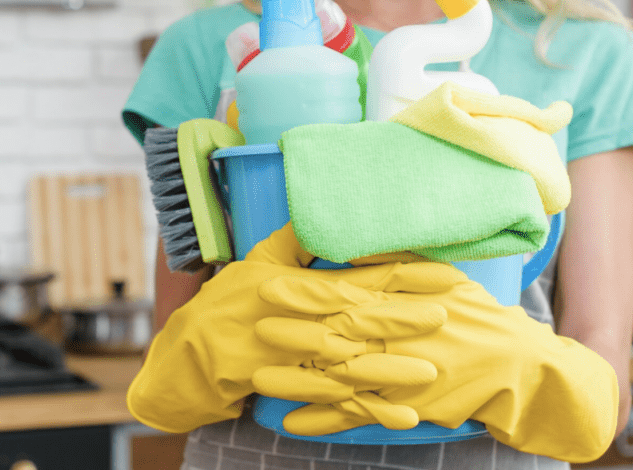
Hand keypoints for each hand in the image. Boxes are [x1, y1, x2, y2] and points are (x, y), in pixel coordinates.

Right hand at [126, 224, 462, 433]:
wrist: (188, 353)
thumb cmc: (225, 303)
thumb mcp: (255, 261)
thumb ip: (293, 240)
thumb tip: (320, 214)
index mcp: (301, 287)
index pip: (360, 276)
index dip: (401, 275)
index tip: (440, 273)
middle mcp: (302, 321)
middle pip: (359, 319)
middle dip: (402, 318)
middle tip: (445, 316)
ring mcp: (297, 357)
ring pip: (351, 362)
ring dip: (391, 369)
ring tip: (430, 372)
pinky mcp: (293, 387)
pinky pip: (337, 400)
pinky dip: (370, 410)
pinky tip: (402, 417)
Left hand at [254, 271, 618, 462]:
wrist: (517, 367)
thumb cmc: (474, 315)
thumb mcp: (442, 277)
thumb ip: (395, 261)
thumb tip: (355, 242)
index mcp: (403, 303)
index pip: (347, 295)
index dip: (308, 293)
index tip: (271, 286)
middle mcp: (399, 339)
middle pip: (339, 337)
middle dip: (296, 334)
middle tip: (256, 330)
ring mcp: (401, 376)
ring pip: (342, 379)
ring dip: (299, 381)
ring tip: (260, 380)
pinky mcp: (406, 408)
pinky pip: (359, 415)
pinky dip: (327, 421)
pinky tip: (293, 423)